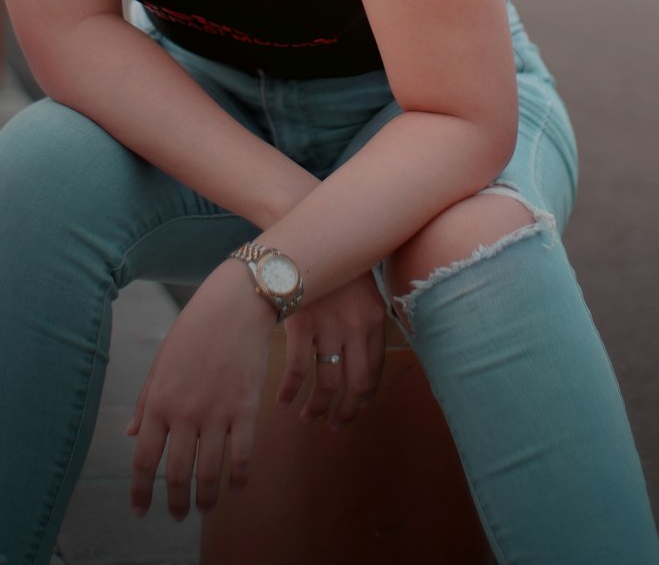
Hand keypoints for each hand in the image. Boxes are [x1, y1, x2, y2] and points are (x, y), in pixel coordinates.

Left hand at [126, 260, 275, 519]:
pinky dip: (237, 480)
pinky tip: (235, 488)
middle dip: (175, 503)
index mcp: (159, 401)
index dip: (140, 491)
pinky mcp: (246, 410)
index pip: (143, 459)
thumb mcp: (162, 362)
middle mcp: (185, 413)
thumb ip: (146, 402)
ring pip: (209, 474)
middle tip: (176, 515)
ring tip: (204, 508)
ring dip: (206, 500)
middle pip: (177, 475)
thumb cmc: (195, 329)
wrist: (236, 304)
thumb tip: (130, 435)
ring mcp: (217, 413)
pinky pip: (241, 458)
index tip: (141, 510)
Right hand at [276, 271, 386, 429]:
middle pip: (355, 385)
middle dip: (345, 412)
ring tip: (308, 418)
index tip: (353, 408)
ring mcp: (328, 328)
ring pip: (326, 384)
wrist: (310, 234)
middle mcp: (355, 329)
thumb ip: (365, 322)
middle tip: (335, 424)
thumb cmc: (336, 262)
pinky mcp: (301, 325)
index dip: (364, 397)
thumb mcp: (363, 290)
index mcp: (374, 321)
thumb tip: (363, 356)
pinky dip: (290, 390)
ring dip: (317, 408)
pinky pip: (297, 370)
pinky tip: (284, 400)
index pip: (374, 372)